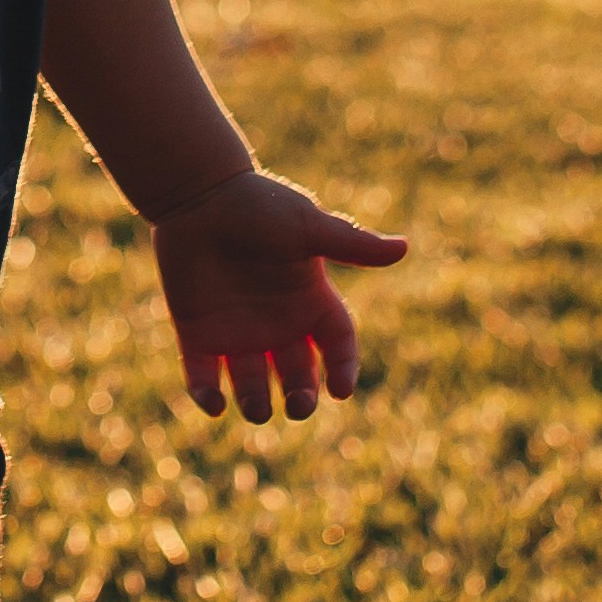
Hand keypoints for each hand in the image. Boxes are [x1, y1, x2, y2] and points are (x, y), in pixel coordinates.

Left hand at [152, 172, 406, 423]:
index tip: (341, 389)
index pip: (337, 343)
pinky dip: (206, 394)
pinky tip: (211, 402)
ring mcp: (236, 331)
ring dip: (255, 401)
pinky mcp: (197, 333)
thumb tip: (403, 248)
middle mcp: (277, 323)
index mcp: (310, 299)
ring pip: (252, 383)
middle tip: (298, 406)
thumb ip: (350, 244)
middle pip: (297, 375)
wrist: (198, 193)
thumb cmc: (258, 205)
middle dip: (300, 396)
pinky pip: (203, 375)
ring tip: (258, 409)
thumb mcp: (307, 227)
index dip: (343, 367)